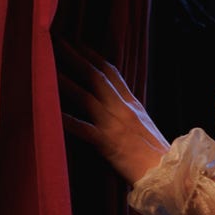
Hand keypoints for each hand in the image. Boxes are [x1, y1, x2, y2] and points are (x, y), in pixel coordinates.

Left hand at [56, 36, 169, 184]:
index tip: (78, 42)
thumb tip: (116, 103)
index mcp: (132, 103)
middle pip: (96, 76)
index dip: (93, 56)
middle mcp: (122, 108)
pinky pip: (83, 129)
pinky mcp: (107, 144)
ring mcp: (114, 124)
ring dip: (65, 81)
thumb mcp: (144, 125)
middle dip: (75, 57)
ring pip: (86, 96)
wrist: (168, 173)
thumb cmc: (156, 154)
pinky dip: (67, 120)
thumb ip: (129, 112)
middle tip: (57, 41)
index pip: (111, 72)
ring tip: (47, 68)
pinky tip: (52, 113)